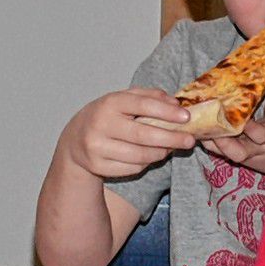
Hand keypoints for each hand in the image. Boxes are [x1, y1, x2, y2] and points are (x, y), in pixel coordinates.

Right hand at [60, 90, 197, 180]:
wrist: (74, 140)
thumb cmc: (107, 116)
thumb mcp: (123, 100)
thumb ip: (150, 97)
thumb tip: (176, 103)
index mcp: (109, 103)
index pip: (142, 105)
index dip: (167, 112)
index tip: (186, 118)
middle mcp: (101, 124)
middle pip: (143, 135)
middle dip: (171, 138)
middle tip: (189, 141)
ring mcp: (97, 147)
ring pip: (140, 155)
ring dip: (160, 153)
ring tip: (169, 148)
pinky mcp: (97, 166)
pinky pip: (132, 168)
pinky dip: (145, 164)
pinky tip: (149, 157)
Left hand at [202, 80, 264, 178]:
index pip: (261, 135)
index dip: (250, 128)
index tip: (242, 120)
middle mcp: (257, 148)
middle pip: (238, 152)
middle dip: (224, 142)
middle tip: (211, 128)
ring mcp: (245, 155)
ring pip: (225, 154)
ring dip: (211, 142)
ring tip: (198, 128)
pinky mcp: (234, 157)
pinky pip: (218, 153)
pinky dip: (208, 142)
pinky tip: (197, 130)